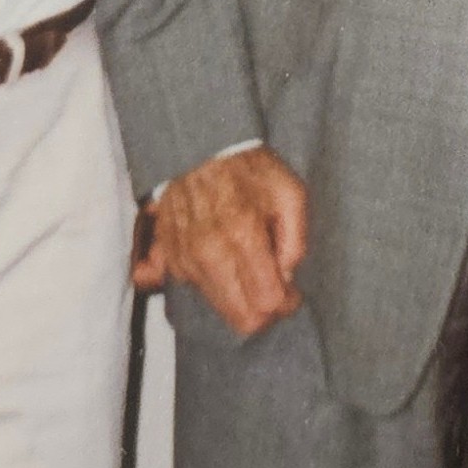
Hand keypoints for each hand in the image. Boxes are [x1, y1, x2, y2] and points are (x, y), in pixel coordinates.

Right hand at [134, 145, 308, 337]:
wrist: (198, 150)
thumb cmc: (250, 170)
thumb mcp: (290, 194)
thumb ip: (296, 240)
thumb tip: (288, 277)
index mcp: (243, 234)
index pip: (267, 301)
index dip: (286, 304)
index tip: (292, 292)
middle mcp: (209, 253)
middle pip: (241, 318)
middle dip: (265, 312)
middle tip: (275, 287)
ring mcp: (186, 259)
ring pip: (220, 308)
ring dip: (240, 297)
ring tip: (251, 266)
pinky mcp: (171, 260)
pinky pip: (200, 290)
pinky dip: (217, 283)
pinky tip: (226, 258)